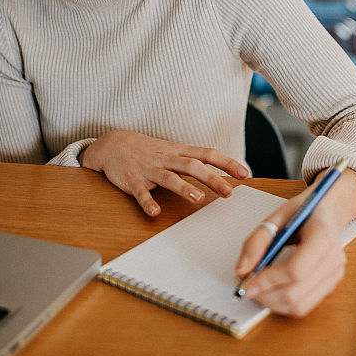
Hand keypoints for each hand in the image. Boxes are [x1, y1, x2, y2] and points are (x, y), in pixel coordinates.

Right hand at [79, 129, 249, 215]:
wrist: (111, 144)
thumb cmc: (147, 150)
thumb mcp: (172, 151)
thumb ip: (192, 162)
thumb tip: (220, 174)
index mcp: (178, 152)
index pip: (207, 154)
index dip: (226, 163)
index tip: (244, 173)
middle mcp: (166, 158)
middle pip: (192, 166)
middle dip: (211, 178)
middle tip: (228, 192)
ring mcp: (149, 168)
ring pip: (168, 177)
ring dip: (183, 187)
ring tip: (197, 198)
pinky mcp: (132, 180)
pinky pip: (140, 192)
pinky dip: (147, 201)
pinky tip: (155, 212)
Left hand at [233, 195, 346, 317]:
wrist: (327, 212)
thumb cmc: (303, 212)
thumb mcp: (276, 216)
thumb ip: (257, 241)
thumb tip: (242, 271)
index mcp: (323, 235)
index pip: (296, 269)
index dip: (268, 279)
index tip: (247, 281)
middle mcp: (333, 258)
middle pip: (296, 293)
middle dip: (265, 295)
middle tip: (246, 287)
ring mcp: (335, 274)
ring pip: (299, 305)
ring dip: (272, 303)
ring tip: (257, 290)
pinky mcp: (331, 285)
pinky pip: (304, 306)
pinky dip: (282, 304)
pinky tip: (271, 291)